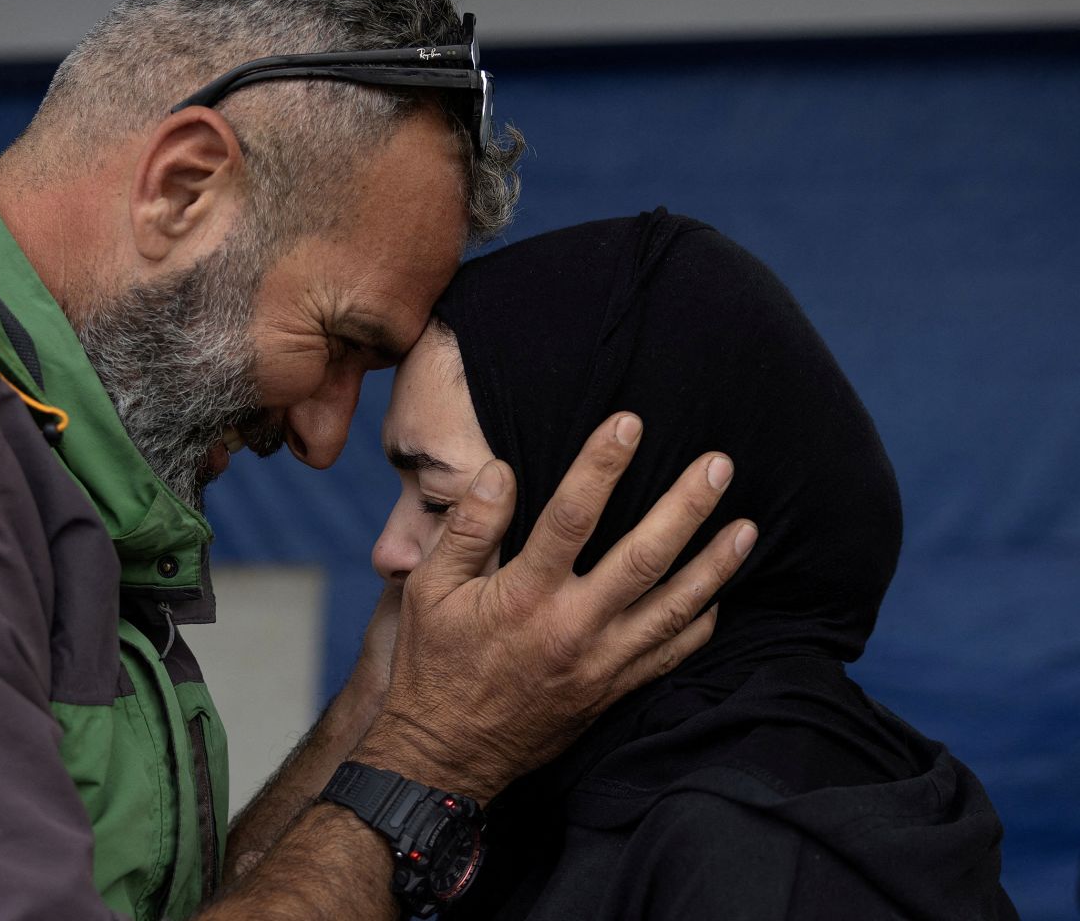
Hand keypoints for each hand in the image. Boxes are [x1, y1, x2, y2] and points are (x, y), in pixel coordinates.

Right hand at [356, 412, 755, 801]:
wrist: (446, 754)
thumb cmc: (433, 664)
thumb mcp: (428, 590)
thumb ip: (467, 529)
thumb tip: (501, 472)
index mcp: (523, 597)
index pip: (571, 516)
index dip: (602, 464)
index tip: (629, 422)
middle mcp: (571, 629)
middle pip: (643, 558)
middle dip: (686, 508)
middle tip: (720, 466)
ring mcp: (599, 665)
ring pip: (673, 609)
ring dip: (715, 566)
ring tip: (748, 527)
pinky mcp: (611, 691)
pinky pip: (669, 656)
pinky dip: (700, 625)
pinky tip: (720, 597)